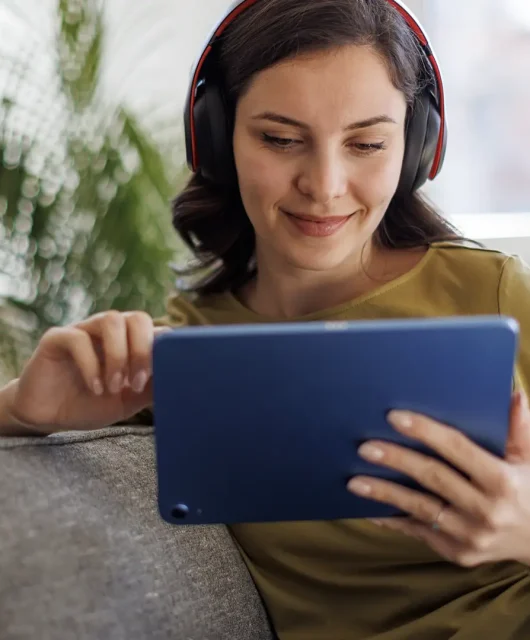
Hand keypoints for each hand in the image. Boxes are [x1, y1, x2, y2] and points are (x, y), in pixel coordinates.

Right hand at [7, 311, 170, 433]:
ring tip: (114, 386)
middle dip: (143, 350)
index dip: (166, 351)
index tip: (165, 378)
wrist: (49, 415)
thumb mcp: (130, 400)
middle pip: (138, 318)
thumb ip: (154, 387)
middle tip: (137, 383)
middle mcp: (110, 331)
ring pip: (111, 320)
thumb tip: (184, 380)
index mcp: (132, 342)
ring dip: (118, 355)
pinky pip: (77, 338)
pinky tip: (95, 388)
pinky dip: (91, 364)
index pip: (158, 330)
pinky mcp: (57, 338)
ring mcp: (84, 330)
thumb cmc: (93, 403)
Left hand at [347, 390, 529, 566]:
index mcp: (503, 480)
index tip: (394, 417)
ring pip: (420, 509)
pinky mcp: (459, 554)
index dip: (425, 431)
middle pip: (432, 478)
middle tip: (364, 447)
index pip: (457, 449)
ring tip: (354, 482)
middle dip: (396, 460)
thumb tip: (513, 394)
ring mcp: (471, 536)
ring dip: (385, 494)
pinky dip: (394, 520)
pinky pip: (420, 532)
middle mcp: (486, 510)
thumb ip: (520, 428)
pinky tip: (370, 509)